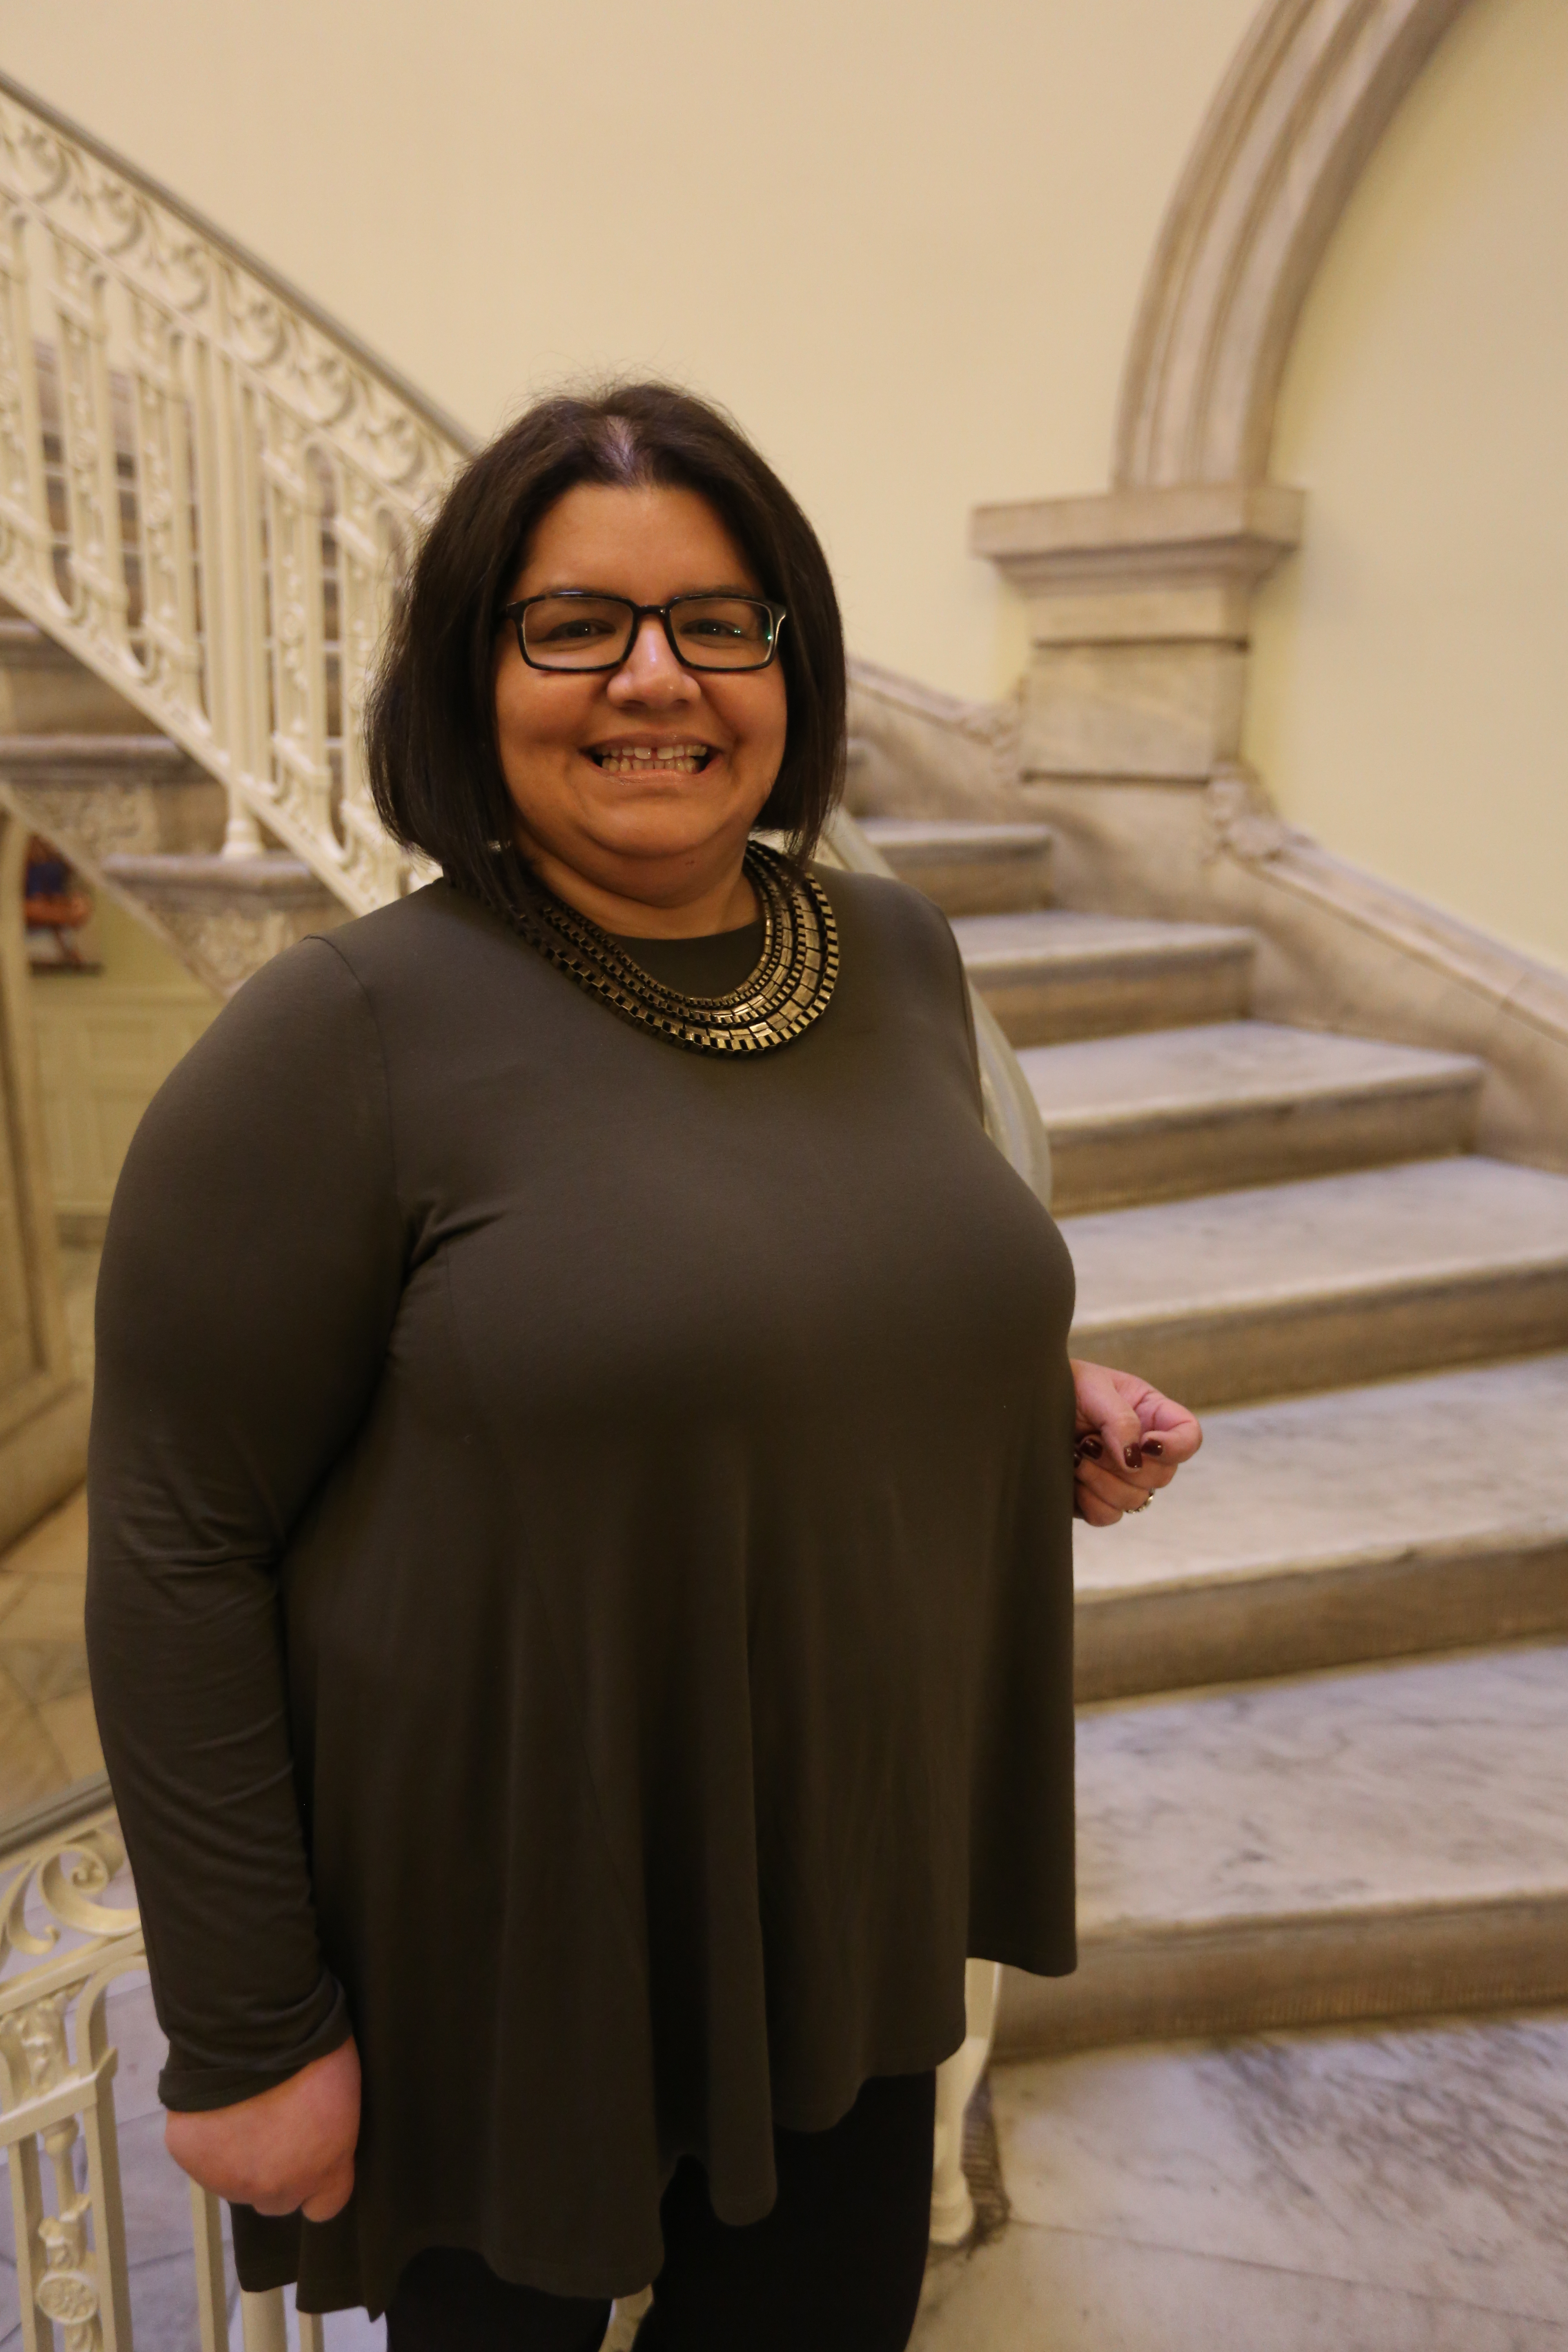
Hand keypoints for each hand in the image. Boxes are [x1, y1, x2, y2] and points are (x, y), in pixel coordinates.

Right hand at [165, 2036, 360, 2220]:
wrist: (255, 2029)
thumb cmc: (314, 2049)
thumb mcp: (342, 2098)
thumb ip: (326, 2139)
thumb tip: (310, 2144)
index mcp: (323, 2169)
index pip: (325, 2206)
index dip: (318, 2183)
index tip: (312, 2158)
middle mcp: (275, 2187)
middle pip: (275, 2199)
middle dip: (275, 2172)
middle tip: (272, 2128)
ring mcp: (228, 2178)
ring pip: (234, 2181)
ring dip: (238, 2156)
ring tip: (241, 2110)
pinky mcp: (191, 2157)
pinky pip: (200, 2154)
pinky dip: (205, 2136)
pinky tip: (213, 2105)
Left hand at [1070, 1358, 1201, 1527]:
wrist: (1022, 1405)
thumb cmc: (1063, 1386)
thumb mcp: (1093, 1387)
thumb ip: (1119, 1418)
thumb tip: (1134, 1458)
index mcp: (1152, 1414)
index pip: (1188, 1437)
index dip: (1176, 1447)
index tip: (1146, 1443)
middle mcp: (1144, 1450)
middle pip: (1162, 1475)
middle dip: (1122, 1463)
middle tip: (1087, 1442)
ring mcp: (1122, 1478)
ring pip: (1135, 1500)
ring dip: (1102, 1480)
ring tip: (1075, 1455)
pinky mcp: (1097, 1499)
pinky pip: (1108, 1516)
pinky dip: (1089, 1500)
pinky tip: (1071, 1478)